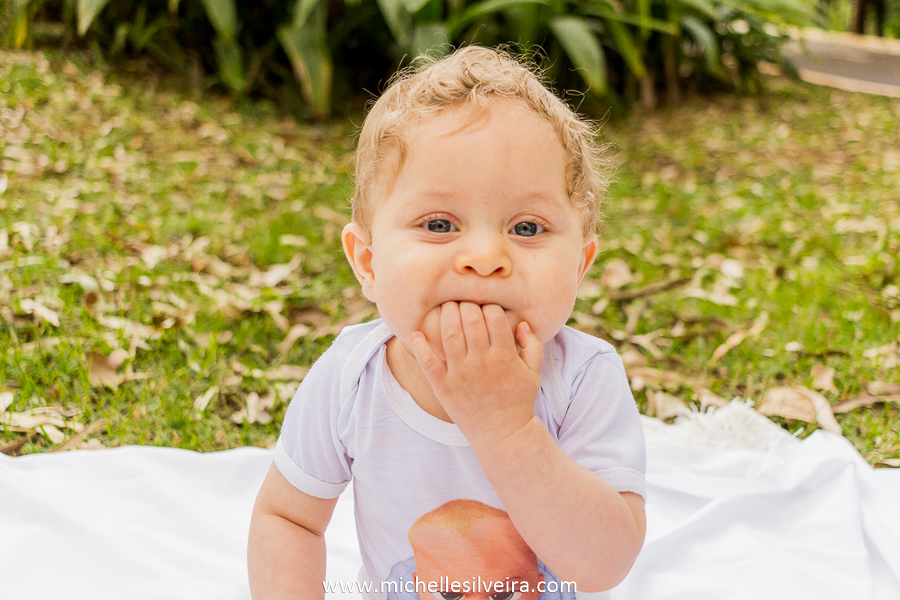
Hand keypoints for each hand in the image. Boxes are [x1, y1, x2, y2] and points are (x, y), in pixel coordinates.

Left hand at [410, 302, 543, 447]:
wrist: (503, 434)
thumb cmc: (519, 401)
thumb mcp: (534, 373)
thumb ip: (533, 345)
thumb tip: (523, 323)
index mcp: (505, 356)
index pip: (493, 316)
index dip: (489, 307)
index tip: (485, 308)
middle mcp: (481, 362)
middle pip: (470, 320)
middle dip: (467, 305)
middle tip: (463, 303)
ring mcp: (460, 374)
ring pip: (449, 333)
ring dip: (446, 315)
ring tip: (446, 309)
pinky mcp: (443, 387)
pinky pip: (428, 361)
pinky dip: (420, 344)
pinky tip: (417, 332)